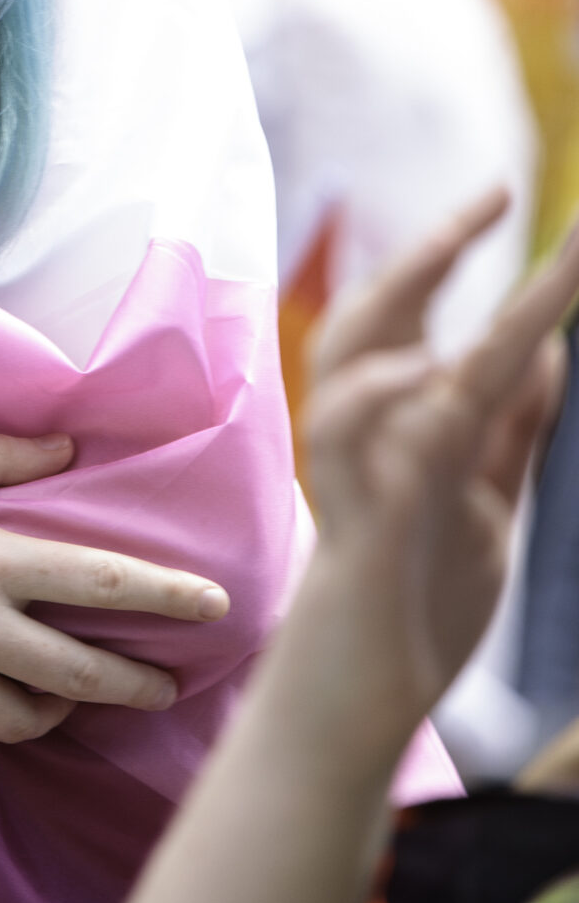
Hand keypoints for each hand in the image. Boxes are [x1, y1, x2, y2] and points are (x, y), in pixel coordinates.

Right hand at [295, 188, 578, 748]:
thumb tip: (545, 347)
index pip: (433, 323)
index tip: (507, 197)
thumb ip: (510, 429)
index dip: (467, 262)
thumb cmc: (413, 608)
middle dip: (431, 251)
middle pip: (378, 313)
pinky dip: (387, 389)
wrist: (360, 706)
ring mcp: (358, 468)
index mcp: (400, 426)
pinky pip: (357, 435)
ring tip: (464, 242)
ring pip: (358, 352)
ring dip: (410, 292)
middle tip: (492, 196)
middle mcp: (367, 433)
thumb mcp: (486, 503)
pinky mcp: (360, 515)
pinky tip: (434, 362)